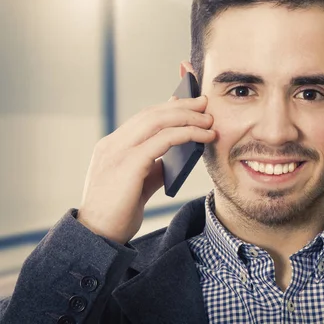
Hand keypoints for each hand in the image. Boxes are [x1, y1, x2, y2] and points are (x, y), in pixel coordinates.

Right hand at [77, 96, 215, 243]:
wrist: (98, 237)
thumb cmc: (117, 213)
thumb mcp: (137, 184)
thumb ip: (152, 168)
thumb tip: (176, 156)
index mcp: (111, 147)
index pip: (142, 118)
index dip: (167, 108)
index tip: (187, 103)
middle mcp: (112, 145)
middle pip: (151, 114)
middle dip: (181, 106)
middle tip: (204, 103)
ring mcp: (118, 152)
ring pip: (158, 121)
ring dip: (187, 117)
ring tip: (209, 120)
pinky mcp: (129, 164)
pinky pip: (163, 140)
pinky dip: (187, 134)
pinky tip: (203, 136)